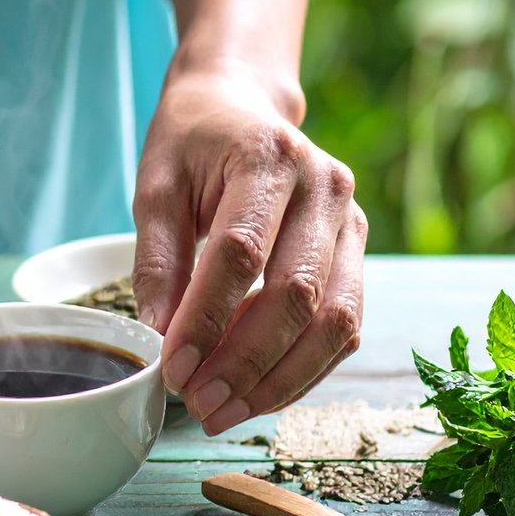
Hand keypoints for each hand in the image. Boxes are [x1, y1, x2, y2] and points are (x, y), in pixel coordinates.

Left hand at [132, 60, 365, 434]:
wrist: (242, 103)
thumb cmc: (192, 143)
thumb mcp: (156, 185)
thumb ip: (157, 259)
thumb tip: (157, 337)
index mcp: (267, 157)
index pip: (240, 253)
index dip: (207, 318)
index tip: (173, 368)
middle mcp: (324, 187)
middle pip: (296, 294)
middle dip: (245, 362)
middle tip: (199, 405)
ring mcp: (350, 220)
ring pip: (335, 321)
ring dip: (280, 379)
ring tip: (226, 412)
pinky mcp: (358, 251)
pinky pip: (346, 326)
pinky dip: (304, 369)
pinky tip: (260, 393)